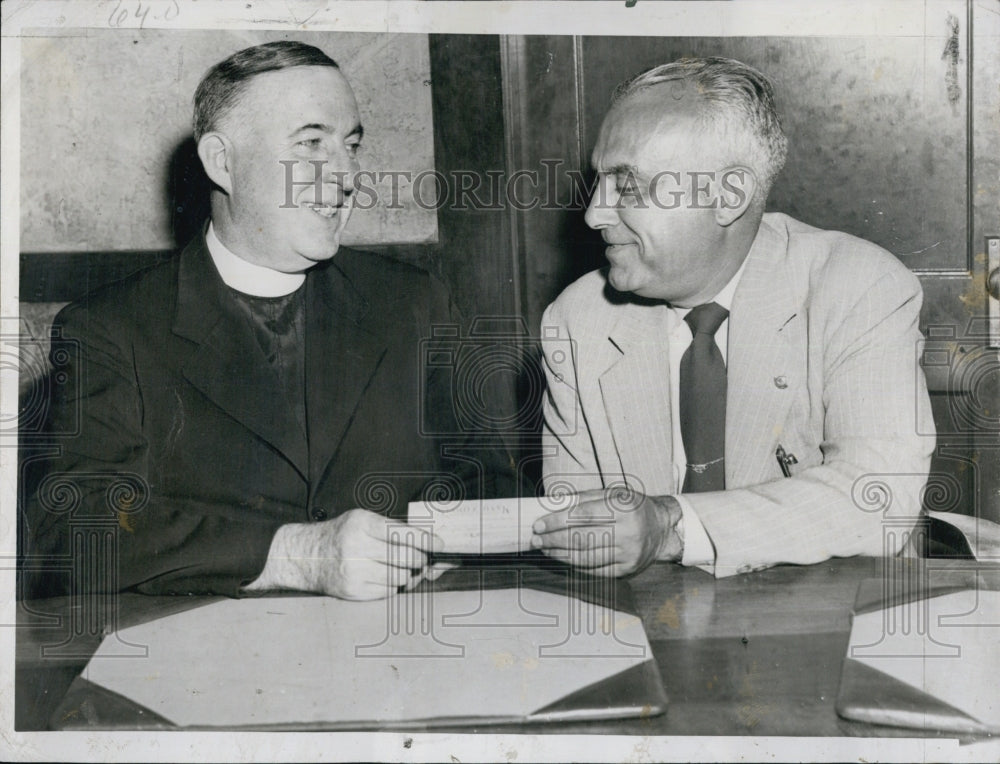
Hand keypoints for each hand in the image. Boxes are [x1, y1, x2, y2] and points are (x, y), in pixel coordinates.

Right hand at [245, 509, 445, 599]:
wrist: (307, 556)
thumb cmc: (341, 535)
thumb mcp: (363, 520)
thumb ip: (392, 529)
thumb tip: (427, 543)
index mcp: (362, 524)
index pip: (402, 533)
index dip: (425, 541)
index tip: (439, 545)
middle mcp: (357, 547)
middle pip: (406, 558)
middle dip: (420, 559)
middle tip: (423, 559)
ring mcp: (354, 571)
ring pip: (400, 577)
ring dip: (407, 574)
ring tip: (401, 569)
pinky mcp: (353, 591)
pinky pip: (387, 592)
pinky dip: (392, 586)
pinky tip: (384, 578)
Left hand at [530, 488, 682, 575]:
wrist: (661, 529)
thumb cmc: (632, 508)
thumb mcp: (613, 494)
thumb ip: (584, 498)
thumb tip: (552, 506)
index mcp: (624, 508)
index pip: (583, 515)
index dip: (558, 521)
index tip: (539, 524)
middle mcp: (629, 532)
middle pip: (582, 539)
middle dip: (554, 539)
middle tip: (536, 539)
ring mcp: (628, 554)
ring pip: (586, 558)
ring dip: (560, 554)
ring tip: (545, 549)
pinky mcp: (627, 570)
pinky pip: (594, 570)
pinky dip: (575, 565)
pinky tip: (563, 558)